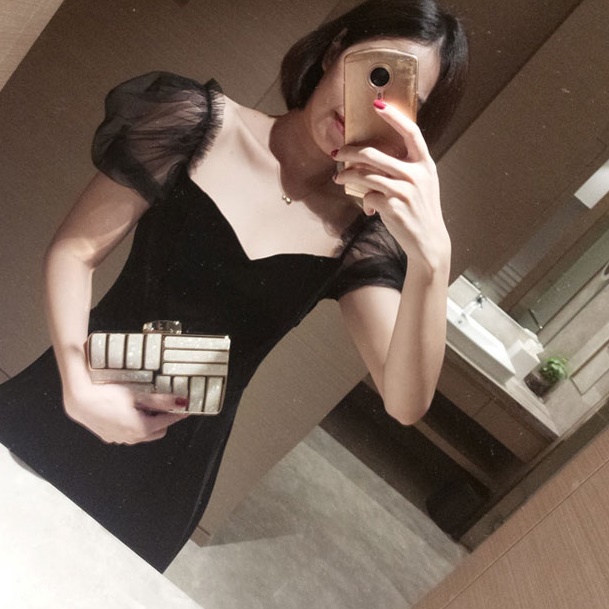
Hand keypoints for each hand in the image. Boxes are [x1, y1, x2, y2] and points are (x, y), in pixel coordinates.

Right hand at [63, 379, 188, 444]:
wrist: (78, 397)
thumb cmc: (105, 394)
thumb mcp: (137, 394)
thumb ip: (160, 400)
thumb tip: (180, 401)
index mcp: (140, 429)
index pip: (167, 422)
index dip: (177, 414)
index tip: (184, 407)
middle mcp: (129, 438)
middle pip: (156, 431)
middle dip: (163, 419)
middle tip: (164, 404)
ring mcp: (117, 438)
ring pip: (141, 433)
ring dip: (147, 422)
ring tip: (144, 405)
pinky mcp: (107, 435)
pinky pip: (126, 432)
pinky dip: (132, 423)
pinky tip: (128, 409)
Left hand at [333, 101, 450, 269]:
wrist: (428, 241)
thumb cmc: (420, 210)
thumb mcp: (422, 184)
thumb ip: (405, 168)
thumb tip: (372, 158)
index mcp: (425, 164)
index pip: (411, 132)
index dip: (394, 116)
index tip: (377, 104)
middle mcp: (416, 174)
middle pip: (374, 154)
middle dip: (349, 152)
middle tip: (337, 153)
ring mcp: (404, 191)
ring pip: (365, 175)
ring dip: (347, 177)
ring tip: (339, 179)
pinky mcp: (392, 207)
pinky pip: (367, 196)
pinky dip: (365, 202)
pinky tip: (369, 209)